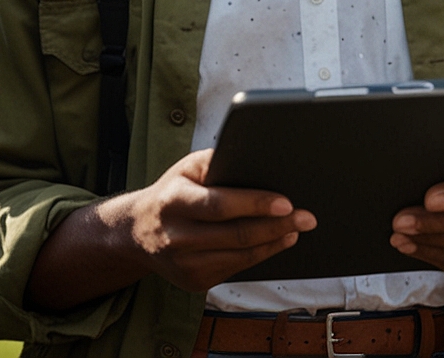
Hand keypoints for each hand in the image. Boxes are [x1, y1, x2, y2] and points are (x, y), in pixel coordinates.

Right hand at [110, 148, 316, 292]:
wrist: (137, 233)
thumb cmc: (171, 193)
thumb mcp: (186, 168)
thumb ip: (217, 162)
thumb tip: (256, 161)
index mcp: (173, 201)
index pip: (219, 205)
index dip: (255, 204)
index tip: (287, 202)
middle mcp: (176, 236)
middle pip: (236, 235)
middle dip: (277, 226)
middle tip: (306, 217)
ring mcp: (184, 264)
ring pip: (240, 256)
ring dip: (274, 242)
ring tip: (296, 228)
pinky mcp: (194, 282)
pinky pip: (236, 269)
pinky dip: (261, 255)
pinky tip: (277, 242)